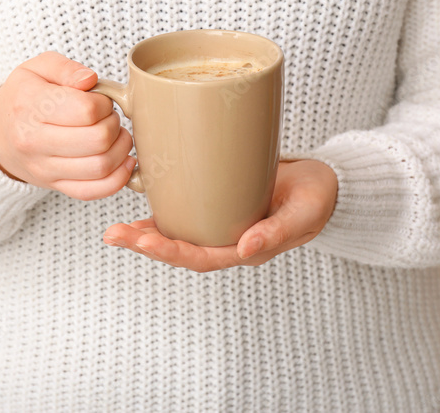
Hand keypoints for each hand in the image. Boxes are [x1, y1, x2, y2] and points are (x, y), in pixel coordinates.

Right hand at [0, 51, 136, 199]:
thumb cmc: (23, 97)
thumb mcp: (37, 68)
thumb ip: (66, 68)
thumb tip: (90, 80)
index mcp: (30, 106)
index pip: (86, 110)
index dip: (104, 103)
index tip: (100, 100)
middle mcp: (34, 142)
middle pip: (98, 140)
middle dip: (114, 125)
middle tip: (109, 117)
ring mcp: (44, 168)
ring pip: (100, 167)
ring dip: (120, 150)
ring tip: (116, 136)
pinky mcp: (54, 186)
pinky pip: (93, 191)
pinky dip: (117, 179)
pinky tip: (123, 162)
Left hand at [102, 158, 338, 271]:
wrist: (326, 182)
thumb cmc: (317, 196)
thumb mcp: (305, 211)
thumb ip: (278, 231)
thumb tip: (244, 248)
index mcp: (246, 248)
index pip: (202, 258)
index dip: (171, 252)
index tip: (145, 241)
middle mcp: (228, 241)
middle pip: (181, 250)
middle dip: (145, 244)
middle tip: (113, 234)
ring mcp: (221, 224)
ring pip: (178, 234)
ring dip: (145, 233)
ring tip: (114, 230)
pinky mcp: (218, 203)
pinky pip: (185, 213)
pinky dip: (160, 212)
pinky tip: (138, 206)